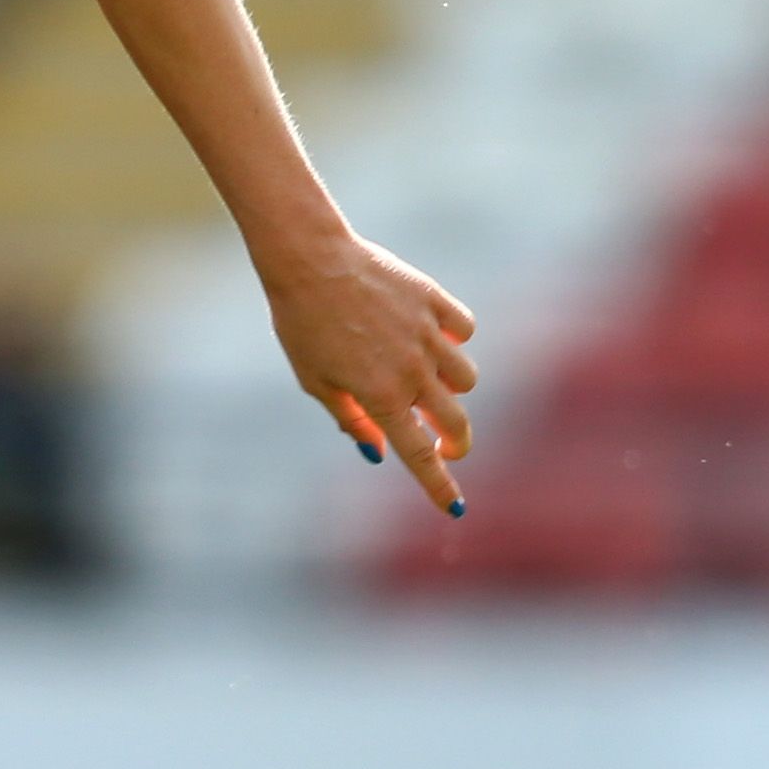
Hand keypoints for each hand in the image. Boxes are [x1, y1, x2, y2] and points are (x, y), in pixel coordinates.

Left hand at [257, 224, 477, 515]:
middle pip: (456, 422)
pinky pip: (464, 331)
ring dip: (453, 390)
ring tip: (427, 381)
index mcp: (381, 397)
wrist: (310, 260)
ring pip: (467, 379)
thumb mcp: (315, 381)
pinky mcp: (435, 302)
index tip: (455, 508)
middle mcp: (412, 371)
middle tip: (445, 444)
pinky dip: (455, 340)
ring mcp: (428, 335)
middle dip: (456, 442)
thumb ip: (351, 419)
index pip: (419, 455)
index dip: (439, 486)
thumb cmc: (302, 324)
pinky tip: (433, 336)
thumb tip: (377, 452)